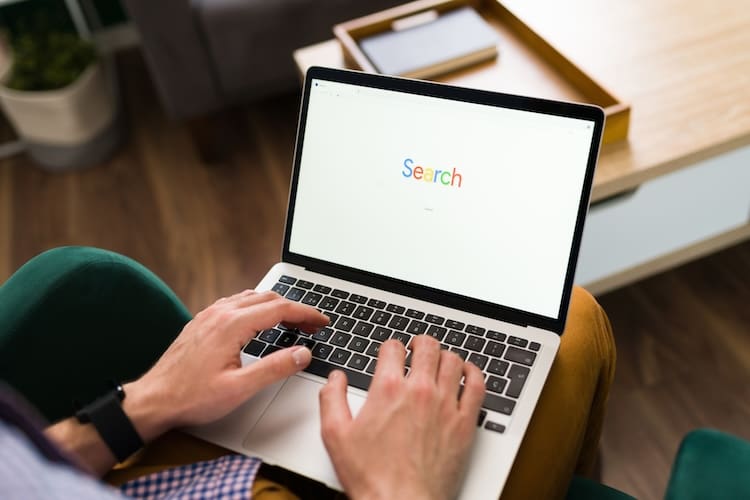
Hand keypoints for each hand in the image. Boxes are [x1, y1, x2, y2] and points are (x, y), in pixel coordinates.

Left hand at [124, 289, 328, 440]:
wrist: (153, 400)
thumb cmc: (191, 397)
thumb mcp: (239, 389)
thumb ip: (275, 368)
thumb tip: (303, 354)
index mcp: (232, 325)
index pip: (280, 309)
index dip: (306, 313)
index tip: (322, 321)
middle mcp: (220, 313)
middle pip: (268, 298)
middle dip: (295, 309)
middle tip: (313, 325)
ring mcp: (209, 315)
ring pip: (252, 298)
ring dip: (276, 306)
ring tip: (292, 323)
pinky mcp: (202, 321)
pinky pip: (236, 303)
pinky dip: (257, 308)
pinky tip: (261, 322)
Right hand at [319, 336, 484, 499]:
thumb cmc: (372, 476)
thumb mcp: (335, 435)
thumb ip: (332, 399)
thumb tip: (335, 379)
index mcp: (388, 389)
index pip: (393, 347)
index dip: (389, 347)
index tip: (390, 354)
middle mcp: (420, 391)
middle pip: (426, 346)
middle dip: (419, 342)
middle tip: (416, 348)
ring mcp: (446, 405)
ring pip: (453, 360)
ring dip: (444, 355)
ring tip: (438, 361)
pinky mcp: (464, 423)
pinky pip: (477, 385)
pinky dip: (473, 372)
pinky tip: (467, 373)